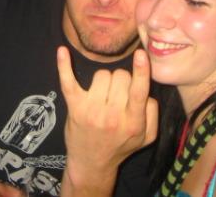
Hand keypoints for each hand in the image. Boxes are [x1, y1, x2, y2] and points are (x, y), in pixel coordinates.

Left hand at [56, 47, 157, 192]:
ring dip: (105, 80)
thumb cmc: (121, 145)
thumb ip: (153, 112)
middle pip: (121, 76)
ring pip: (102, 75)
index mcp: (133, 123)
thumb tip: (146, 89)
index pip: (138, 92)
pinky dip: (64, 66)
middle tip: (119, 94)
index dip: (141, 72)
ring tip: (104, 94)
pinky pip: (68, 82)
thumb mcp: (147, 137)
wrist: (92, 164)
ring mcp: (91, 111)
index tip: (141, 54)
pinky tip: (62, 51)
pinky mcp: (74, 107)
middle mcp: (112, 117)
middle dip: (123, 79)